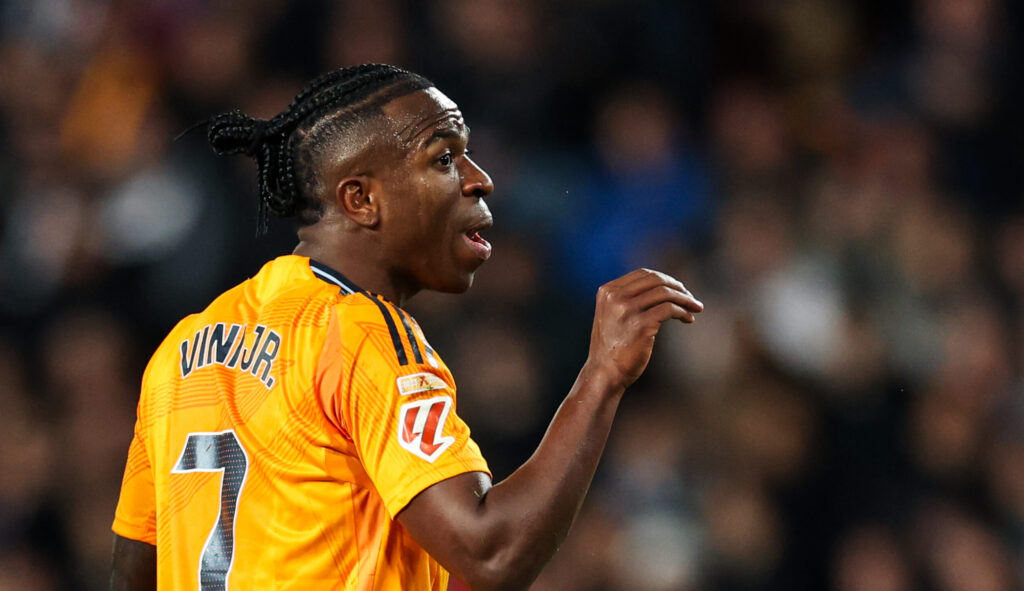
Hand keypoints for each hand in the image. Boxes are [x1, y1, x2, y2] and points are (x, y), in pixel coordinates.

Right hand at [585, 269, 702, 390]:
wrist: (604, 373)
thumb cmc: (612, 348)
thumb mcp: (611, 315)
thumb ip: (627, 299)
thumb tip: (662, 289)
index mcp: (607, 292)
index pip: (643, 274)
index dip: (664, 279)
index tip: (678, 289)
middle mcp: (615, 297)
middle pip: (656, 280)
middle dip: (678, 287)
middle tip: (691, 298)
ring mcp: (627, 310)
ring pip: (665, 293)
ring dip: (685, 299)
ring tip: (696, 308)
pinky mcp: (641, 325)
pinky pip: (669, 309)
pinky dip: (683, 312)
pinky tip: (688, 319)